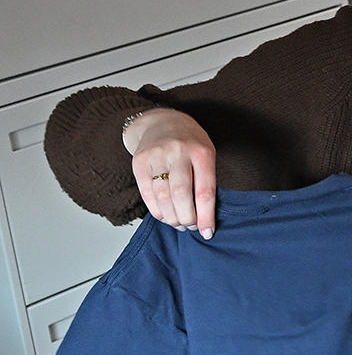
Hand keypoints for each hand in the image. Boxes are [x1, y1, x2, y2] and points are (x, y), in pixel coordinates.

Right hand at [124, 108, 217, 237]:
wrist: (162, 121)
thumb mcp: (206, 155)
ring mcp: (156, 156)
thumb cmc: (191, 143)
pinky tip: (164, 216)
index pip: (205, 191)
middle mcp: (178, 152)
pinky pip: (147, 193)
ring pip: (162, 196)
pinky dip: (156, 210)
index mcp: (201, 152)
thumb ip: (206, 181)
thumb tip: (204, 218)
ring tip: (179, 224)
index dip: (206, 216)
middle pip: (181, 195)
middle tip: (191, 227)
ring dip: (171, 217)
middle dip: (187, 218)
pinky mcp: (139, 162)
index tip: (208, 232)